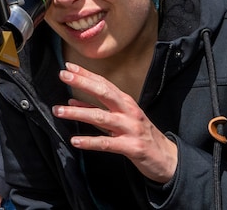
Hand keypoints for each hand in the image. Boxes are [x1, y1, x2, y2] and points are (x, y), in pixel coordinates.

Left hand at [54, 62, 177, 182]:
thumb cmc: (141, 135)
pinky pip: (107, 143)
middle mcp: (129, 112)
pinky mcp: (132, 147)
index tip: (68, 67)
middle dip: (83, 83)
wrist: (168, 158)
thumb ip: (97, 109)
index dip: (86, 74)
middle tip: (63, 76)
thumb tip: (72, 101)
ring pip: (101, 117)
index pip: (103, 84)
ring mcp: (131, 128)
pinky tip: (75, 141)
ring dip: (78, 113)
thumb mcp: (121, 118)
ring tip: (59, 110)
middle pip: (104, 93)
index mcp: (126, 103)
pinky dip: (90, 141)